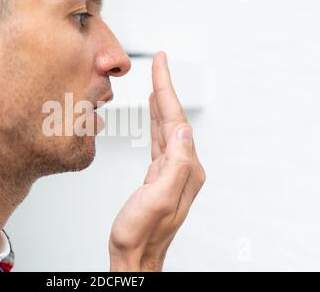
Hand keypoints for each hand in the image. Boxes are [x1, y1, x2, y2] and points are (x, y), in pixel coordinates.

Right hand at [109, 52, 205, 271]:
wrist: (134, 256)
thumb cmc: (140, 234)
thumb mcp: (157, 199)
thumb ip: (175, 166)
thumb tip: (185, 132)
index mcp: (185, 170)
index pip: (177, 121)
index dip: (167, 90)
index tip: (161, 64)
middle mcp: (183, 168)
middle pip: (174, 120)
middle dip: (165, 89)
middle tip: (159, 64)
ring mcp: (172, 171)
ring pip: (167, 128)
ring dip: (161, 103)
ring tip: (155, 82)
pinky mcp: (159, 175)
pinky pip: (159, 141)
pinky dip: (156, 122)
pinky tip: (154, 114)